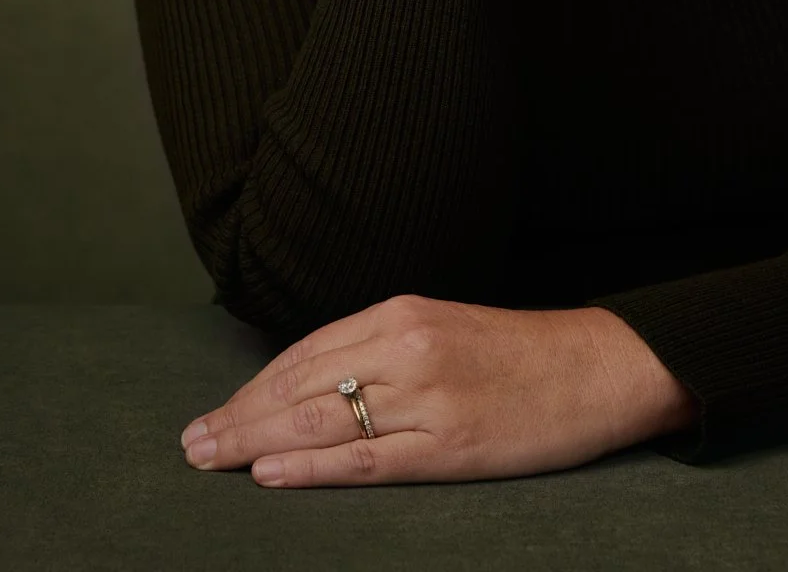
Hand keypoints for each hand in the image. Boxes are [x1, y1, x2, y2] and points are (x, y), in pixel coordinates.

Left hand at [178, 293, 699, 486]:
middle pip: (301, 383)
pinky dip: (309, 467)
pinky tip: (270, 474)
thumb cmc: (520, 353)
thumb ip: (384, 346)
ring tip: (210, 458)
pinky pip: (366, 459)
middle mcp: (407, 346)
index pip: (307, 351)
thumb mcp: (445, 328)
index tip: (216, 410)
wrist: (597, 367)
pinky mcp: (448, 445)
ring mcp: (426, 397)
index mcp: (404, 313)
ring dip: (254, 440)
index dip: (254, 385)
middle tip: (190, 443)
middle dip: (239, 414)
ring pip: (321, 419)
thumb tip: (314, 383)